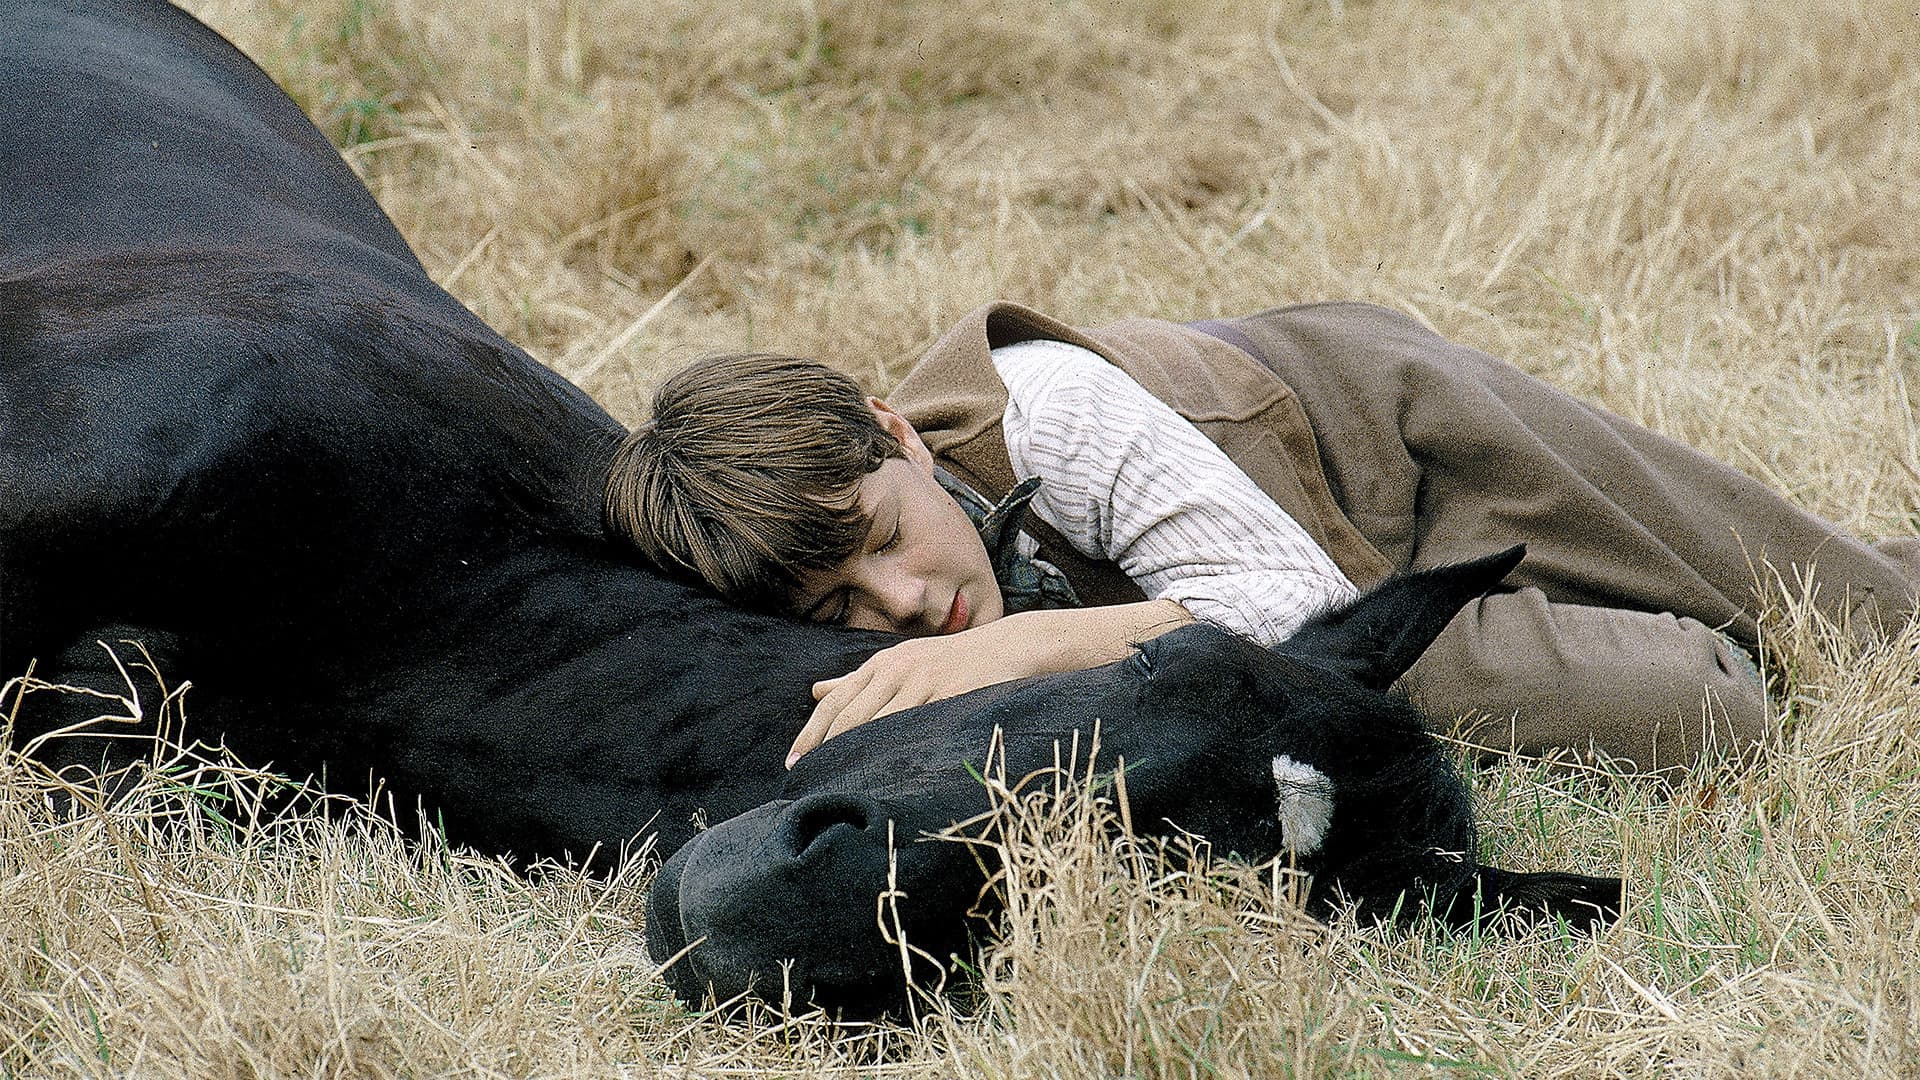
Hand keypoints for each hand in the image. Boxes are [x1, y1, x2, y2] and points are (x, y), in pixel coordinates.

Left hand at [785, 599, 1192, 766]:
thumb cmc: (955, 661)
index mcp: (884, 663)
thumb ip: (859, 680)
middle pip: (848, 713)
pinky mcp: (950, 693)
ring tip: (830, 781)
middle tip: (798, 779)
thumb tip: (815, 690)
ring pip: (876, 720)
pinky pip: (916, 723)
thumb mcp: (903, 664)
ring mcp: (924, 680)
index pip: (837, 701)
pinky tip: (880, 768)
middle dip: (820, 746)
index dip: (812, 733)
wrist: (1014, 646)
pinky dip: (894, 745)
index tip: (792, 763)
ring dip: (850, 751)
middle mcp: (898, 669)